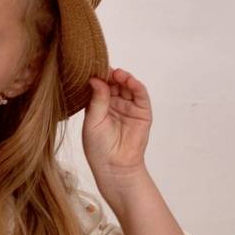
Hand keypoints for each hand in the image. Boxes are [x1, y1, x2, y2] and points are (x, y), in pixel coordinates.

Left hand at [81, 68, 152, 184]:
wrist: (115, 166)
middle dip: (110, 74)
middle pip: (113, 83)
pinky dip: (136, 85)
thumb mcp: (92, 122)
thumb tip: (95, 79)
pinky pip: (140, 95)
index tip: (92, 67)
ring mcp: (128, 106)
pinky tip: (128, 80)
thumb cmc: (98, 148)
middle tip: (105, 68)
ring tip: (117, 74)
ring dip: (123, 77)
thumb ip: (96, 100)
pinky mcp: (142, 112)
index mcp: (98, 106)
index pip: (99, 85)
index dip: (97, 76)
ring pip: (127, 86)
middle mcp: (114, 104)